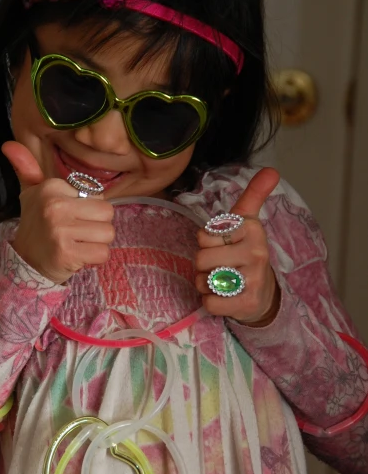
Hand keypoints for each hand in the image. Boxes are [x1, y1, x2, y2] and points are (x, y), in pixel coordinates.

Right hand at [1, 142, 114, 282]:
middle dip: (97, 226)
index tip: (70, 216)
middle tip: (77, 232)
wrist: (26, 261)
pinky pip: (103, 253)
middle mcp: (55, 205)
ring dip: (97, 243)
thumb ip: (27, 167)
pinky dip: (95, 258)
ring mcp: (61, 230)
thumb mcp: (31, 193)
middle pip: (107, 213)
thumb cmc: (37, 224)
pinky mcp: (67, 252)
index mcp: (51, 187)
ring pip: (108, 233)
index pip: (98, 195)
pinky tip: (78, 255)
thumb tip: (9, 144)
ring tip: (78, 243)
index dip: (90, 209)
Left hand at [194, 168, 280, 325]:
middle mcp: (256, 252)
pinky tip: (225, 297)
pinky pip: (210, 302)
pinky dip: (210, 301)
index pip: (204, 235)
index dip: (207, 242)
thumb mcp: (248, 222)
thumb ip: (253, 195)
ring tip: (222, 281)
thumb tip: (272, 169)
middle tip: (221, 266)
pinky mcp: (248, 303)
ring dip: (205, 283)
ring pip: (204, 280)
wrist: (265, 294)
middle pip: (201, 258)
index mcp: (252, 229)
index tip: (224, 244)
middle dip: (203, 265)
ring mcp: (253, 279)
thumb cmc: (247, 253)